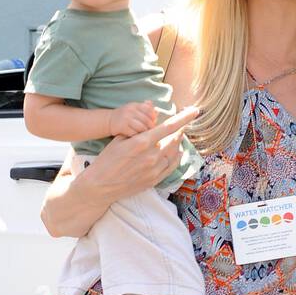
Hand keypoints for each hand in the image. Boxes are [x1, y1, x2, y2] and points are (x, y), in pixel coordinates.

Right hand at [85, 103, 200, 198]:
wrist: (100, 186)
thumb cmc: (107, 160)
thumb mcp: (119, 139)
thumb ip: (138, 126)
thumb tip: (151, 107)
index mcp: (142, 142)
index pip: (169, 127)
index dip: (184, 118)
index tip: (195, 111)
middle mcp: (151, 156)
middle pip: (174, 139)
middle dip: (179, 131)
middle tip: (182, 125)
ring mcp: (154, 170)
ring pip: (174, 153)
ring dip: (177, 143)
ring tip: (178, 137)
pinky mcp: (154, 180)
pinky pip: (171, 167)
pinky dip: (176, 158)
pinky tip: (177, 152)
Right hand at [108, 99, 156, 136]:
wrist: (108, 121)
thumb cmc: (125, 117)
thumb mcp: (134, 110)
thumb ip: (145, 110)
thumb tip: (157, 111)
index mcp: (135, 105)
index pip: (150, 110)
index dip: (153, 118)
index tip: (153, 124)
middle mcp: (131, 109)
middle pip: (147, 120)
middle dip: (150, 128)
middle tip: (151, 134)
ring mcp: (126, 118)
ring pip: (142, 128)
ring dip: (144, 134)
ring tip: (144, 137)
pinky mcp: (122, 126)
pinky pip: (135, 134)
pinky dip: (137, 137)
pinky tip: (136, 139)